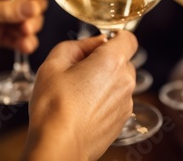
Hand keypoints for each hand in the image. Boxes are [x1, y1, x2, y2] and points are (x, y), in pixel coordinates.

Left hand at [0, 0, 47, 70]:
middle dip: (34, 11)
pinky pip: (20, 38)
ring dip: (31, 27)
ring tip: (26, 34)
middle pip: (28, 1)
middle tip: (30, 21)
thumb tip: (32, 7)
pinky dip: (26, 42)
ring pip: (28, 20)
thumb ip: (3, 11)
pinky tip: (26, 46)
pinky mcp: (2, 36)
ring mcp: (2, 19)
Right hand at [24, 31, 137, 160]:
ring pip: (120, 81)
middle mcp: (125, 80)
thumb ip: (78, 45)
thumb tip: (96, 41)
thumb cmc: (53, 106)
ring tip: (79, 94)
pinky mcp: (123, 119)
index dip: (115, 37)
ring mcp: (126, 102)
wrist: (58, 146)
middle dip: (105, 61)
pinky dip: (105, 100)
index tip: (101, 44)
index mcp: (112, 61)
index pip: (129, 38)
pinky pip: (117, 100)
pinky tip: (84, 108)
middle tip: (79, 71)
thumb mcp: (54, 64)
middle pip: (123, 61)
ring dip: (105, 82)